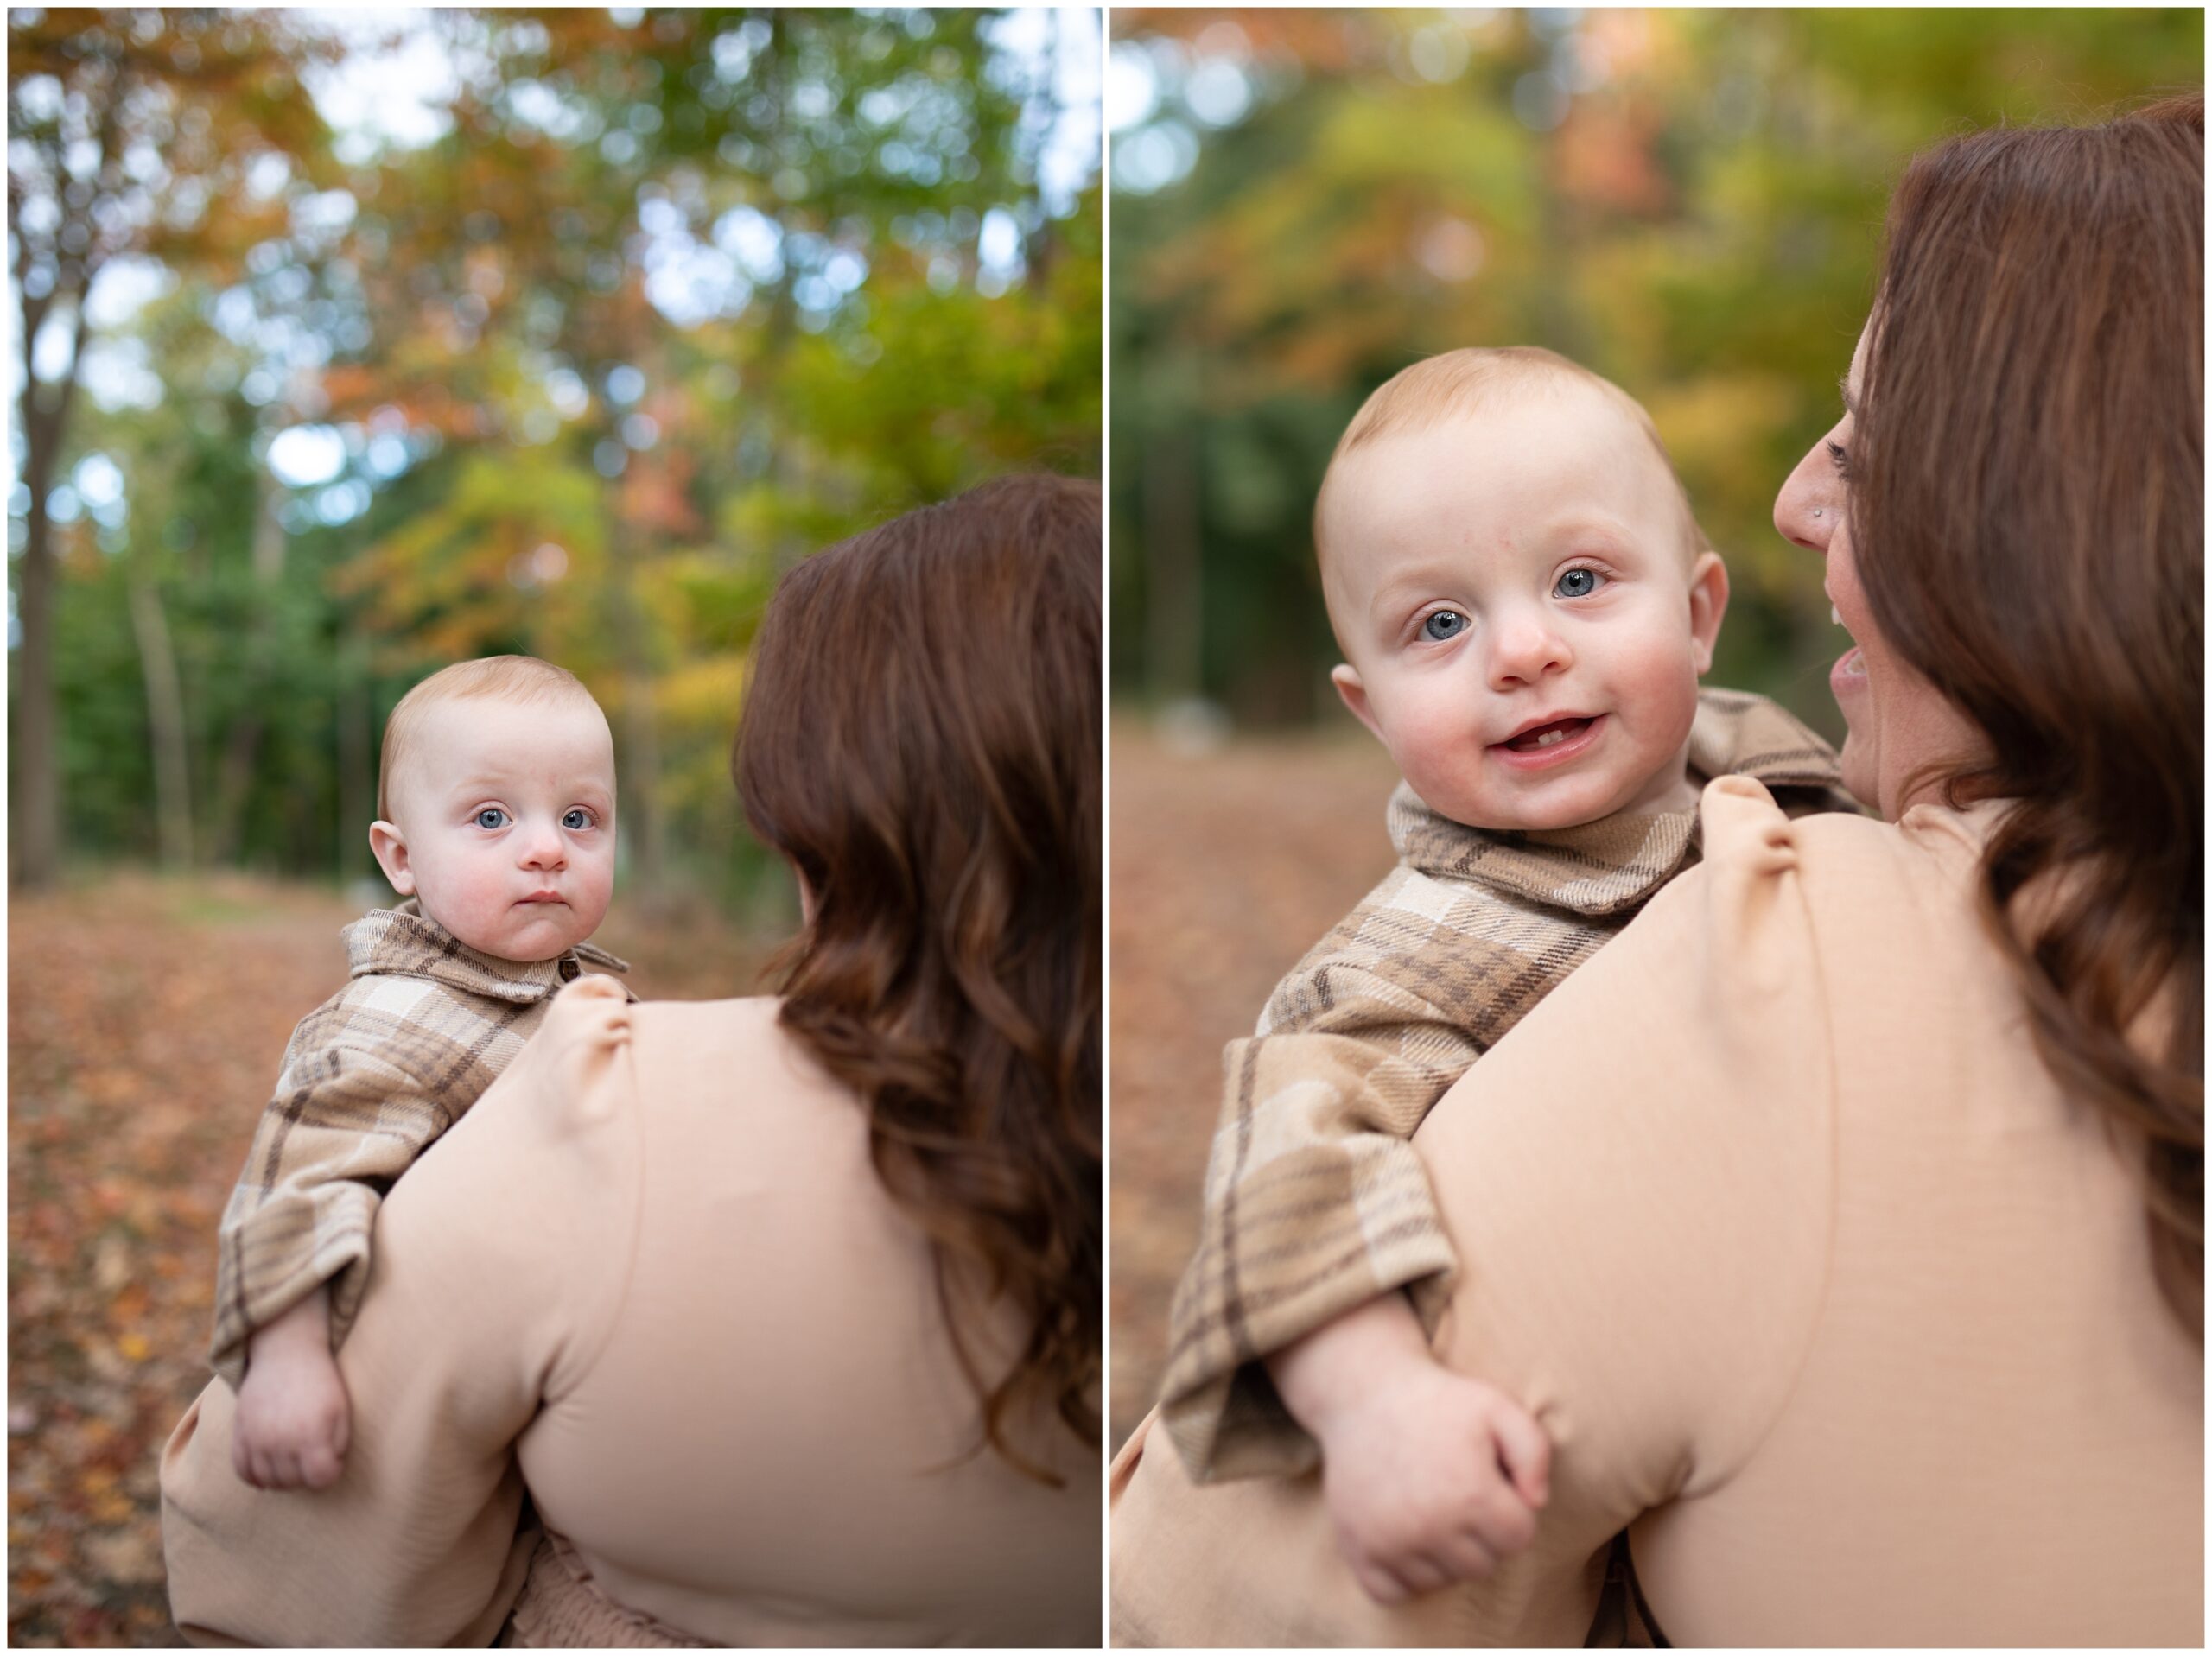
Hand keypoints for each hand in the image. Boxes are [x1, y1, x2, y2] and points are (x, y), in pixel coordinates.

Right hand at [231, 1297, 351, 1490]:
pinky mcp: (239, 1433)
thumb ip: (338, 1445)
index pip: (320, 1479)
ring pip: (268, 1481)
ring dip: (283, 1479)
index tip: (333, 1459)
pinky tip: (268, 1472)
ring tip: (294, 1463)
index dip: (331, 1473)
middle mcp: (280, 1440)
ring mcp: (256, 1439)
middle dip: (308, 1476)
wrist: (285, 1354)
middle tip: (312, 1458)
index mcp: (310, 1434)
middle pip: (293, 1482)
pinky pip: (242, 1471)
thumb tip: (326, 1472)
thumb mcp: (341, 1410)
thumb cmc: (320, 1383)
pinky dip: (255, 1477)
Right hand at [1313, 1360, 1548, 1603]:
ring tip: (1432, 1509)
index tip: (1492, 1485)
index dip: (1511, 1511)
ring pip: (1441, 1580)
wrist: (1363, 1395)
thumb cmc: (1439, 1403)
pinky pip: (1392, 1592)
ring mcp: (1389, 1541)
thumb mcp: (1498, 1407)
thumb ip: (1536, 1452)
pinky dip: (1402, 1575)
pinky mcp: (1359, 1549)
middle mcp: (1429, 1525)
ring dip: (1443, 1555)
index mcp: (1470, 1494)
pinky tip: (1405, 1538)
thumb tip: (1537, 1504)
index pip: (1518, 1540)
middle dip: (1480, 1535)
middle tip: (1458, 1494)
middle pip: (1482, 1565)